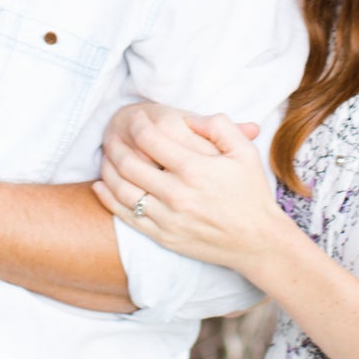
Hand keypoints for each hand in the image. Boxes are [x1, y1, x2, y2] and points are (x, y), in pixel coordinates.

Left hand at [93, 108, 288, 273]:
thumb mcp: (245, 151)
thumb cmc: (252, 193)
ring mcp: (168, 218)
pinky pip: (126, 216)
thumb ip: (220, 126)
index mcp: (195, 169)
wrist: (257, 241)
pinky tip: (100, 185)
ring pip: (122, 190)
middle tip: (111, 135)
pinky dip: (107, 199)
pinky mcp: (163, 237)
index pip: (150, 139)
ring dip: (107, 170)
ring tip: (105, 156)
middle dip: (115, 144)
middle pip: (128, 164)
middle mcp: (177, 194)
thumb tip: (191, 117)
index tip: (136, 117)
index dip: (137, 123)